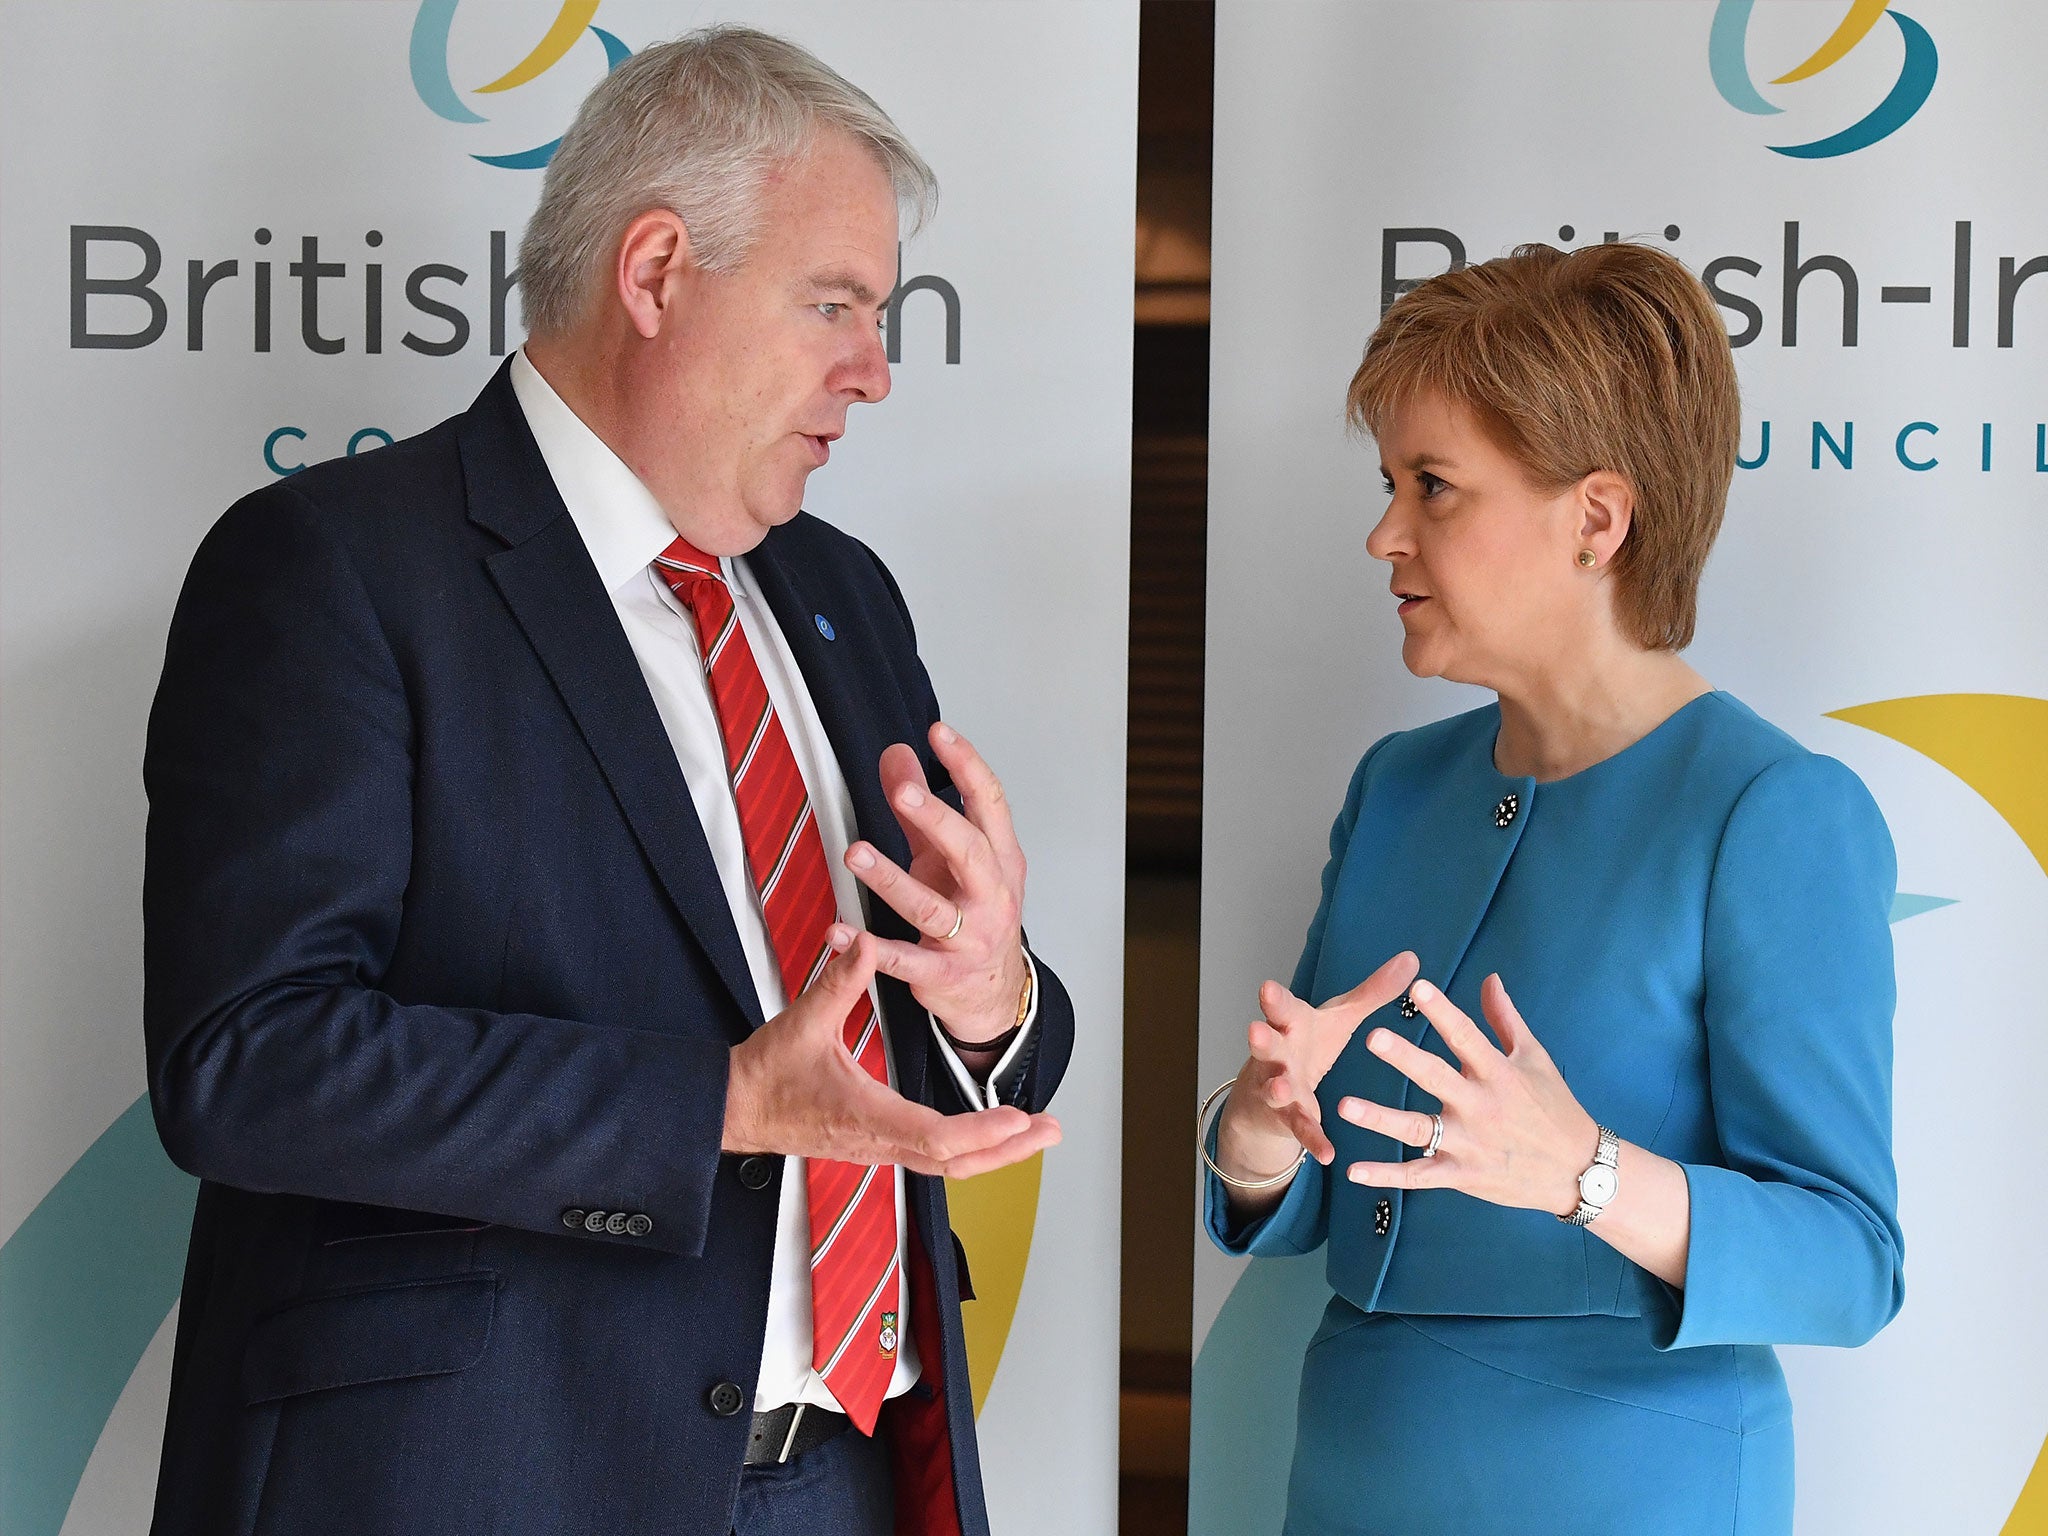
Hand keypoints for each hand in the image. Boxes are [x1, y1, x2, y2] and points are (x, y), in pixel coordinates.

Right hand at [723, 930, 1060, 1177]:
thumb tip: (863, 941)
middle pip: (958, 1163)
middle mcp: (880, 1142)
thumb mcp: (803, 1022)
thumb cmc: (766, 1074)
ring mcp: (880, 1149)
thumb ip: (838, 982)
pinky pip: (934, 1159)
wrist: (735, 1109)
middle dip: (1008, 1148)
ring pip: (949, 1166)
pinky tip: (991, 1135)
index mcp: (867, 1116)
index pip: (937, 1138)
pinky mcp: (878, 1146)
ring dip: (996, 1151)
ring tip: (1035, 1132)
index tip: (1018, 1116)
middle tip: (1050, 1128)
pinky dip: (971, 1150)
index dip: (982, 1130)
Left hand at [844, 722, 1029, 1045]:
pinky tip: (839, 932)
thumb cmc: (975, 916)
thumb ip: (920, 808)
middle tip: (901, 793)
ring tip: (855, 854)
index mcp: (999, 858)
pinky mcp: (941, 974)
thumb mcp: (947, 858)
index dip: (967, 765)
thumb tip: (897, 754)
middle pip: (970, 850)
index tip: (938, 733)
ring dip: (891, 880)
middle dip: (937, 819)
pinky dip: (869, 948)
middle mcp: (991, 895)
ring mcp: (969, 937)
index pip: (989, 803)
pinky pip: (903, 960)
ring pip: (931, 908)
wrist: (994, 992)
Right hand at [1214, 951, 1420, 1182]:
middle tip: (1256, 1029)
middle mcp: (1280, 1055)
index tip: (1267, 987)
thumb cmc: (1308, 1045)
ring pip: (1276, 1086)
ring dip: (1278, 1086)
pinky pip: (1302, 1130)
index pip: (1282, 1009)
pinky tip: (1327, 1153)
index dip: (1275, 1000)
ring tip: (1283, 1085)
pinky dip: (1313, 1141)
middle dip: (1262, 1038)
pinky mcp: (1289, 1119)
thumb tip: (1411, 958)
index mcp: (1293, 1026)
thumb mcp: (1340, 1018)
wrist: (1272, 1095)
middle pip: (1268, 1044)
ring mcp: (1279, 1088)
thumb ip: (1373, 991)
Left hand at [1335, 973, 1596, 1215]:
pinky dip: (1386, 1175)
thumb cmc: (1555, 1107)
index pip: (1466, 1036)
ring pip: (1418, 1129)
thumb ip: (1505, 1019)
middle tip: (1372, 1037)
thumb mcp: (1534, 1058)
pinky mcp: (1461, 1175)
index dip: (1442, 1011)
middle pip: (1436, 1078)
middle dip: (1404, 1058)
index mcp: (1498, 1073)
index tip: (1417, 987)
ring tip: (1344, 1106)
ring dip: (1380, 1119)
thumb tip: (1488, 978)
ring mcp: (1469, 1143)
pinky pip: (1419, 1176)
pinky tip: (1353, 1171)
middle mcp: (1480, 1106)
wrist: (1578, 1170)